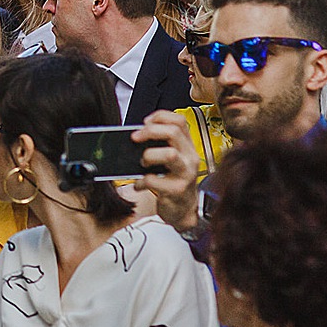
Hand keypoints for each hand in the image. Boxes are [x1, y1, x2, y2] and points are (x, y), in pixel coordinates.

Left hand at [134, 110, 200, 232]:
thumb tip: (136, 134)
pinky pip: (154, 180)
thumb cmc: (173, 182)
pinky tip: (139, 184)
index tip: (145, 123)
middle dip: (149, 131)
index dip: (160, 117)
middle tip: (135, 138)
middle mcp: (190, 158)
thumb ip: (160, 145)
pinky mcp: (177, 190)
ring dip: (149, 155)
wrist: (183, 210)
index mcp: (187, 147)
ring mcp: (186, 174)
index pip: (179, 121)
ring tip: (142, 164)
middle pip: (173, 132)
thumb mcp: (171, 160)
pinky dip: (141, 181)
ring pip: (170, 154)